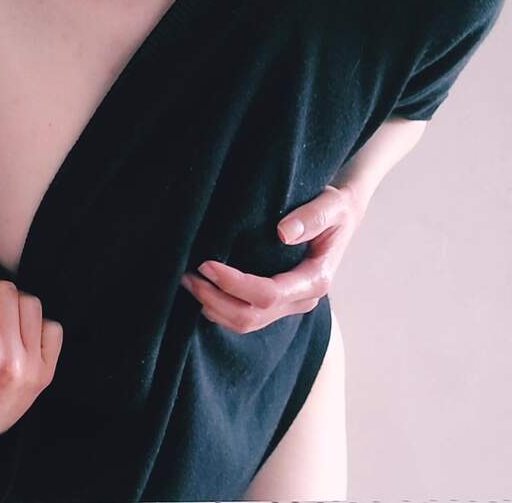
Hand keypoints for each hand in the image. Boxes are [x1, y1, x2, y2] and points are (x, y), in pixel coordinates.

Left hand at [181, 184, 367, 333]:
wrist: (340, 216)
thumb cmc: (335, 208)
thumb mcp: (332, 204)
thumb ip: (312, 217)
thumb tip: (284, 232)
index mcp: (316, 279)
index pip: (268, 294)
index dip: (234, 284)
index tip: (206, 265)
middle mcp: (302, 299)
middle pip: (250, 316)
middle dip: (215, 300)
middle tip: (188, 276)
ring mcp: (289, 305)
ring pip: (245, 323)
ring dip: (213, 307)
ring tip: (189, 282)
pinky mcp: (276, 304)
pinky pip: (245, 317)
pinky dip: (219, 308)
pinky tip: (203, 289)